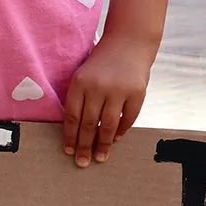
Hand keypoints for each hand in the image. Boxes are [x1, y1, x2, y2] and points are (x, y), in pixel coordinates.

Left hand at [62, 35, 153, 166]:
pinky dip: (121, 130)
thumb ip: (79, 98)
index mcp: (80, 83)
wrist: (128, 43)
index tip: (68, 151)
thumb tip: (75, 131)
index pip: (72, 116)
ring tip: (100, 157)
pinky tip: (116, 139)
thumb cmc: (101, 63)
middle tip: (82, 162)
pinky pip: (128, 118)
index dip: (70, 136)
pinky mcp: (137, 93)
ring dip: (103, 144)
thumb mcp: (83, 75)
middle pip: (88, 124)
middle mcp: (98, 87)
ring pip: (107, 125)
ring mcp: (118, 90)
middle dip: (84, 146)